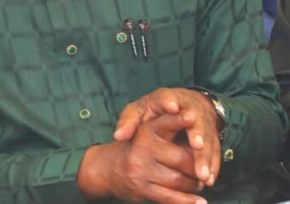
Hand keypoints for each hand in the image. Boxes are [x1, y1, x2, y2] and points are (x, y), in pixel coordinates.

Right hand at [80, 113, 205, 202]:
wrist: (108, 169)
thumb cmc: (138, 148)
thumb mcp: (147, 132)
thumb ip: (168, 129)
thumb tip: (196, 132)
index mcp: (146, 131)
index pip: (165, 123)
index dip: (179, 120)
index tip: (193, 115)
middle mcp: (142, 148)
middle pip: (182, 158)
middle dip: (197, 167)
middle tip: (204, 169)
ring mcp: (141, 169)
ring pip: (180, 180)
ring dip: (194, 184)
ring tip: (199, 183)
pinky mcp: (141, 189)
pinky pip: (171, 197)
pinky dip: (188, 201)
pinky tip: (200, 202)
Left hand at [113, 87, 222, 186]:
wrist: (183, 105)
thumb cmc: (155, 110)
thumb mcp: (139, 111)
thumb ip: (129, 122)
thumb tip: (117, 136)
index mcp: (166, 99)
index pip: (168, 98)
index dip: (170, 101)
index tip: (172, 107)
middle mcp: (189, 108)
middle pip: (195, 120)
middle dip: (197, 134)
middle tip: (196, 146)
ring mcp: (203, 122)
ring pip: (208, 138)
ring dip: (206, 157)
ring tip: (202, 175)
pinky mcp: (212, 135)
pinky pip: (215, 150)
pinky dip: (213, 165)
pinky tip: (210, 179)